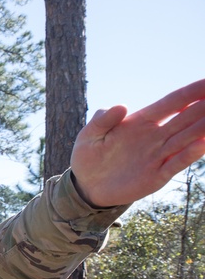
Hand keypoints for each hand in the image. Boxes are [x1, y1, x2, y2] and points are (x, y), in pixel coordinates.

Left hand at [71, 78, 204, 206]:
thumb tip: (122, 106)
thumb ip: (102, 120)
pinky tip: (201, 144)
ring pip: (187, 138)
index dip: (191, 92)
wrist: (85, 186)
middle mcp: (155, 136)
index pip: (172, 103)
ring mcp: (158, 155)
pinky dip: (189, 154)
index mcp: (141, 121)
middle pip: (187, 118)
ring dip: (203, 128)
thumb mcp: (89, 135)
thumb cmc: (88, 156)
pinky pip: (177, 162)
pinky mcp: (157, 175)